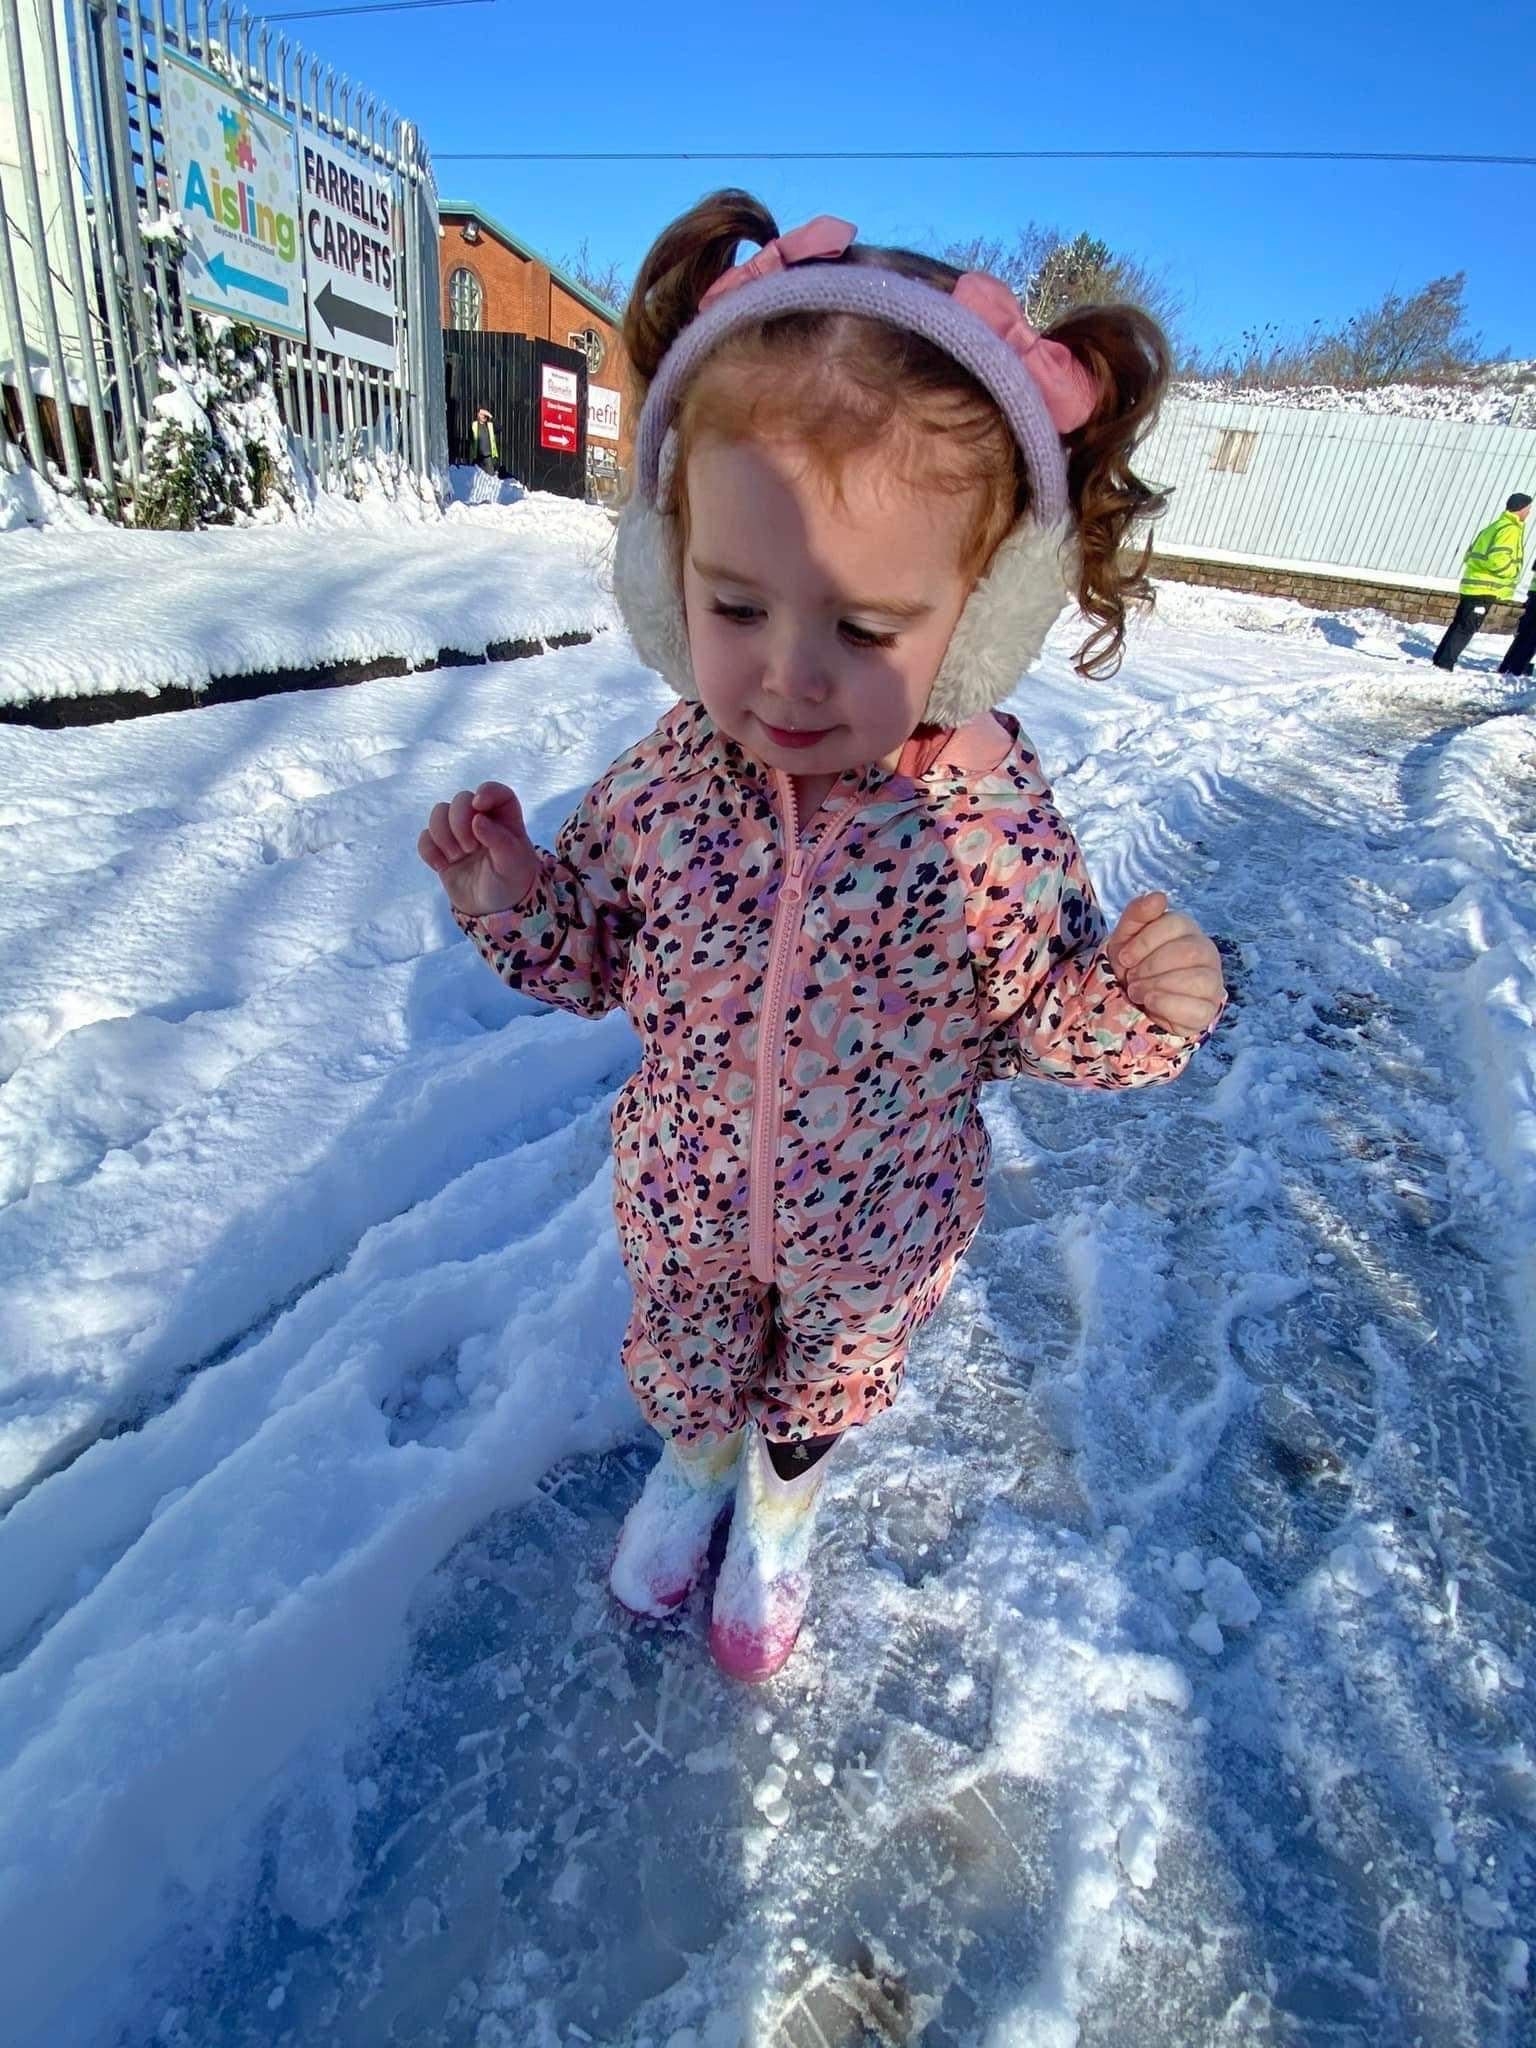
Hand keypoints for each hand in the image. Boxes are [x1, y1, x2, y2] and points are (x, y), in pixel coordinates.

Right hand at [417, 781, 537, 917]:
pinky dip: (429, 850)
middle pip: (461, 800)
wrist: (493, 910)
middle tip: (470, 848)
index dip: (487, 792)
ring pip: (439, 813)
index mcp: (506, 819)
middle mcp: (481, 820)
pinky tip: (442, 866)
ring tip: (457, 857)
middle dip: (459, 821)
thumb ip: (499, 839)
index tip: (479, 805)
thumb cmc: (510, 882)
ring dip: (442, 834)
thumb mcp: (513, 863)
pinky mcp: (441, 849)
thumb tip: (477, 818)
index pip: (497, 792)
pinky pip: (425, 837)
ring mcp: (459, 833)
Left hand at [1106, 892, 1225, 1035]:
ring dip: (1157, 986)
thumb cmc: (1133, 965)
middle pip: (1189, 952)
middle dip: (1151, 967)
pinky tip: (1151, 1004)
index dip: (1145, 941)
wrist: (1133, 1002)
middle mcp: (1206, 952)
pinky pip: (1196, 1008)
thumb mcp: (1125, 937)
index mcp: (1187, 929)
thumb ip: (1138, 914)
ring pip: (1198, 979)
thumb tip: (1159, 896)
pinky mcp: (1208, 1009)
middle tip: (1132, 977)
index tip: (1125, 958)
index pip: (1176, 924)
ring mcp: (1212, 981)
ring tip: (1138, 991)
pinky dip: (1165, 1005)